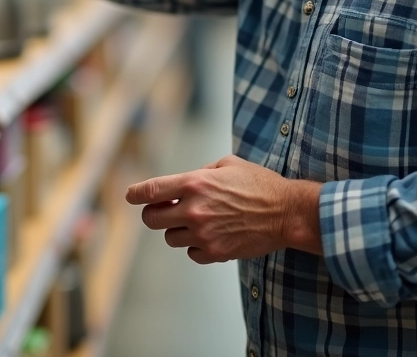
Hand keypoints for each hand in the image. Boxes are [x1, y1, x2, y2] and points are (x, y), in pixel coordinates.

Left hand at [125, 155, 323, 263]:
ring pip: (170, 238)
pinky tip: (210, 236)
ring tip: (197, 222)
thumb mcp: (228, 164)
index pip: (151, 190)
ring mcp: (204, 234)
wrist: (286, 213)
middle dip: (153, 214)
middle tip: (163, 211)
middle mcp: (194, 209)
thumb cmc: (259, 185)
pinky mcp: (215, 253)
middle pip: (151, 219)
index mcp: (195, 183)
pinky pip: (191, 253)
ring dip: (177, 230)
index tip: (130, 196)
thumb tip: (184, 184)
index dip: (136, 194)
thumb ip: (201, 172)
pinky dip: (195, 246)